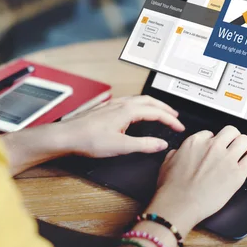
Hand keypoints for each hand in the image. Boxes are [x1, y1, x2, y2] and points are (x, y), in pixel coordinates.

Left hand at [60, 96, 184, 157]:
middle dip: (165, 108)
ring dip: (153, 105)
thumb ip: (144, 144)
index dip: (170, 120)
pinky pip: (129, 101)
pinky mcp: (105, 108)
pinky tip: (136, 110)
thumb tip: (161, 144)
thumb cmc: (89, 140)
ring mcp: (112, 104)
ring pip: (139, 99)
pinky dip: (140, 104)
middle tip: (175, 117)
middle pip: (150, 101)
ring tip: (160, 111)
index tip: (179, 127)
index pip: (156, 112)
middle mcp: (121, 104)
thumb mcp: (121, 146)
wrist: (67, 136)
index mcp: (128, 111)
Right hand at [145, 126, 246, 237]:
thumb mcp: (167, 163)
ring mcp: (226, 159)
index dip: (214, 142)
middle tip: (233, 147)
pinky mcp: (237, 174)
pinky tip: (245, 168)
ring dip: (245, 147)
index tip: (215, 149)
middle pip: (232, 131)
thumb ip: (176, 153)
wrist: (179, 204)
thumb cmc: (171, 188)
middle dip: (233, 139)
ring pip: (245, 140)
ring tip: (243, 155)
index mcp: (195, 142)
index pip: (211, 133)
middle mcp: (212, 147)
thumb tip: (179, 153)